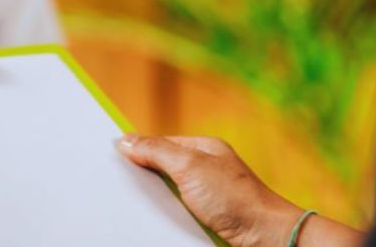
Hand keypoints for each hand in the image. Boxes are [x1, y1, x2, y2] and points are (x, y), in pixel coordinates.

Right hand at [118, 135, 362, 246]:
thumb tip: (126, 139)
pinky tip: (156, 220)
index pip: (160, 142)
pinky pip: (177, 213)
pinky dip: (166, 216)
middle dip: (142, 177)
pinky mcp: (208, 217)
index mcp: (203, 148)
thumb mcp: (189, 167)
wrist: (265, 236)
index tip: (111, 156)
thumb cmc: (236, 198)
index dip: (136, 149)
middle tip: (118, 185)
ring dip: (154, 201)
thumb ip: (157, 151)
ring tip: (134, 206)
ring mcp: (207, 194)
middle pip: (161, 168)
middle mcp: (205, 168)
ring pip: (168, 193)